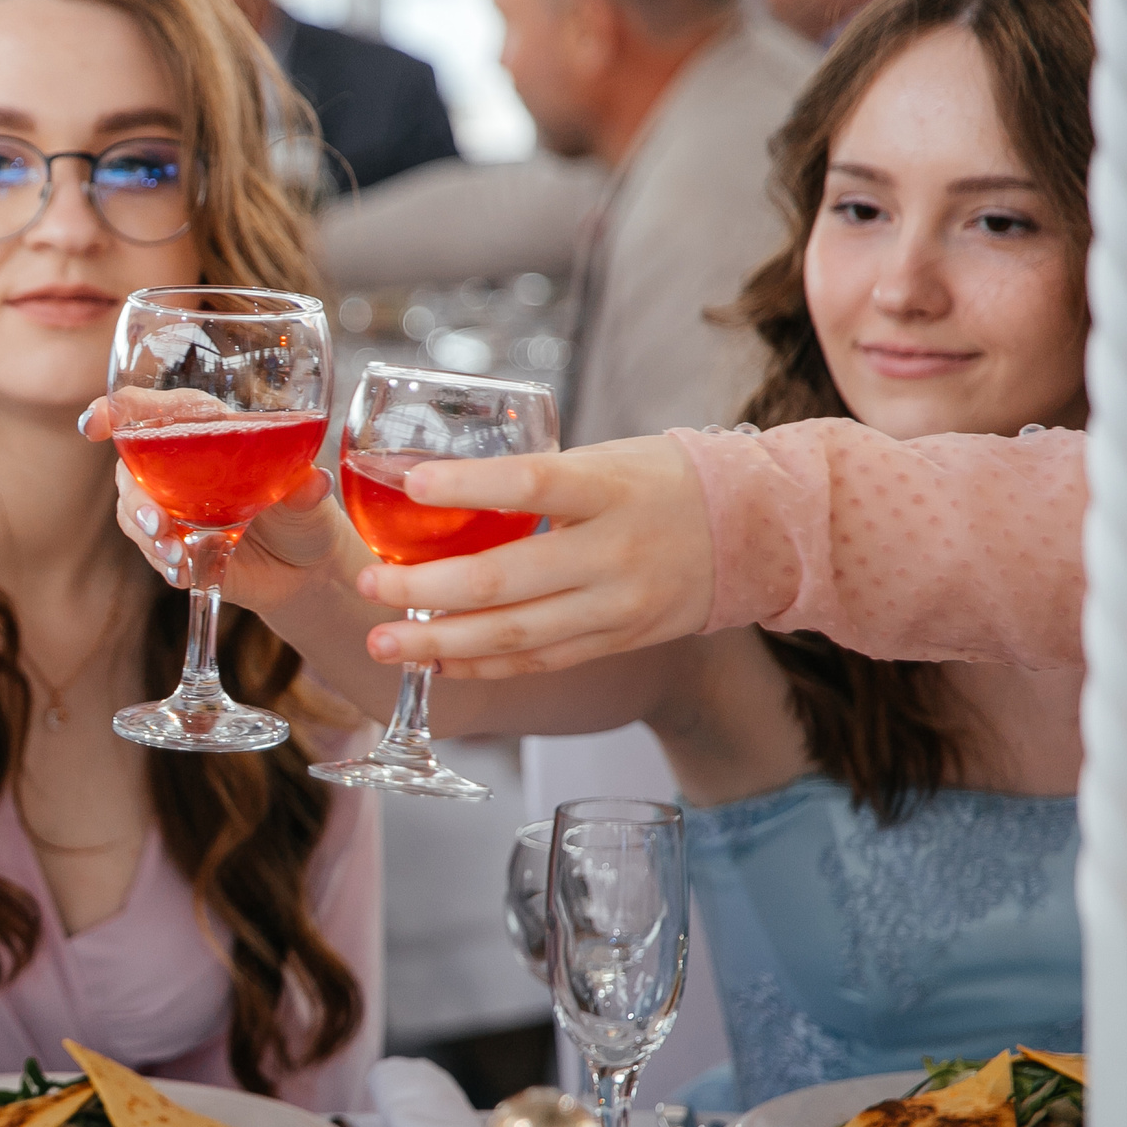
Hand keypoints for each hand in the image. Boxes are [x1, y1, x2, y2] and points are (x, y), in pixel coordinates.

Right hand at [81, 395, 360, 610]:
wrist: (307, 569)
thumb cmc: (305, 514)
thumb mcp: (310, 498)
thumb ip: (305, 489)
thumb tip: (313, 481)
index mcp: (206, 432)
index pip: (150, 410)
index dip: (115, 411)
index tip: (93, 424)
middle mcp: (179, 468)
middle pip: (130, 468)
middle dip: (135, 497)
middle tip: (158, 522)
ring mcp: (173, 509)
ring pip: (132, 512)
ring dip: (147, 535)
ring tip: (176, 555)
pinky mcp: (177, 547)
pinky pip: (151, 551)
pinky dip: (163, 562)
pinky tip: (183, 571)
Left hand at [349, 435, 710, 676]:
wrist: (758, 531)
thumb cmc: (662, 482)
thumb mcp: (604, 459)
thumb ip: (534, 478)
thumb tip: (435, 484)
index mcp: (610, 489)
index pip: (532, 485)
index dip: (468, 487)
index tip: (409, 484)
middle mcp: (615, 552)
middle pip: (506, 579)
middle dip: (425, 589)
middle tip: (368, 583)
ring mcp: (618, 606)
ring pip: (515, 636)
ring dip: (439, 644)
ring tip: (383, 641)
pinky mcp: (617, 642)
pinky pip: (539, 662)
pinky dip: (481, 667)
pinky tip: (436, 664)